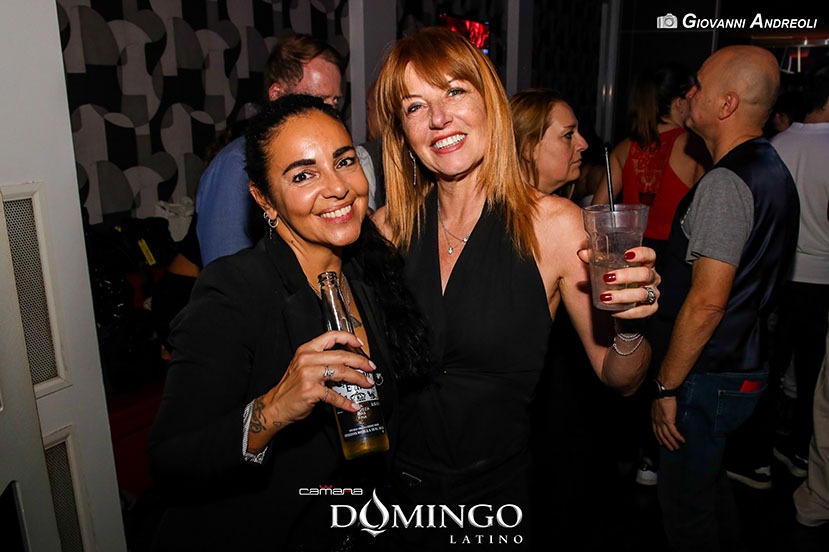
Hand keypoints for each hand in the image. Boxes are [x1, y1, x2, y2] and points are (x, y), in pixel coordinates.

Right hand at [262, 331, 376, 425]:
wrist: (275, 406)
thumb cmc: (291, 388)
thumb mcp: (303, 368)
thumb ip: (321, 362)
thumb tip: (346, 364)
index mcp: (306, 350)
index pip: (330, 336)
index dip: (348, 338)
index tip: (360, 343)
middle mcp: (307, 359)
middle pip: (341, 355)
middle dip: (360, 361)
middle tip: (370, 367)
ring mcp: (308, 374)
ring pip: (341, 372)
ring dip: (358, 378)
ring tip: (367, 383)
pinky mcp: (311, 390)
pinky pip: (334, 395)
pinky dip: (346, 401)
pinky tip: (353, 405)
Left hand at [578, 246, 660, 318]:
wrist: (620, 305)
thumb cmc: (615, 280)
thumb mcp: (606, 268)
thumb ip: (595, 259)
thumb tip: (582, 253)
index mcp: (645, 264)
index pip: (649, 255)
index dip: (641, 254)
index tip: (627, 255)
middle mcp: (652, 277)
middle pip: (645, 274)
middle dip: (626, 276)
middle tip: (608, 278)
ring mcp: (653, 293)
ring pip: (643, 294)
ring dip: (623, 296)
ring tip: (606, 297)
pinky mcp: (650, 309)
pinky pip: (642, 311)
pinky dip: (627, 312)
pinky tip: (614, 311)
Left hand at [651, 396, 684, 450]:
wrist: (663, 393)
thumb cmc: (662, 397)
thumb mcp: (658, 406)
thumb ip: (660, 413)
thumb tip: (664, 416)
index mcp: (654, 418)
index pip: (655, 431)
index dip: (658, 437)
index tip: (661, 443)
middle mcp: (657, 421)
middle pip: (661, 435)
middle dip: (666, 443)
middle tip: (671, 448)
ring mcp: (662, 422)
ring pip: (667, 436)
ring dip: (672, 442)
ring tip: (677, 447)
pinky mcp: (669, 421)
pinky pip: (674, 432)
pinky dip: (678, 437)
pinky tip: (682, 441)